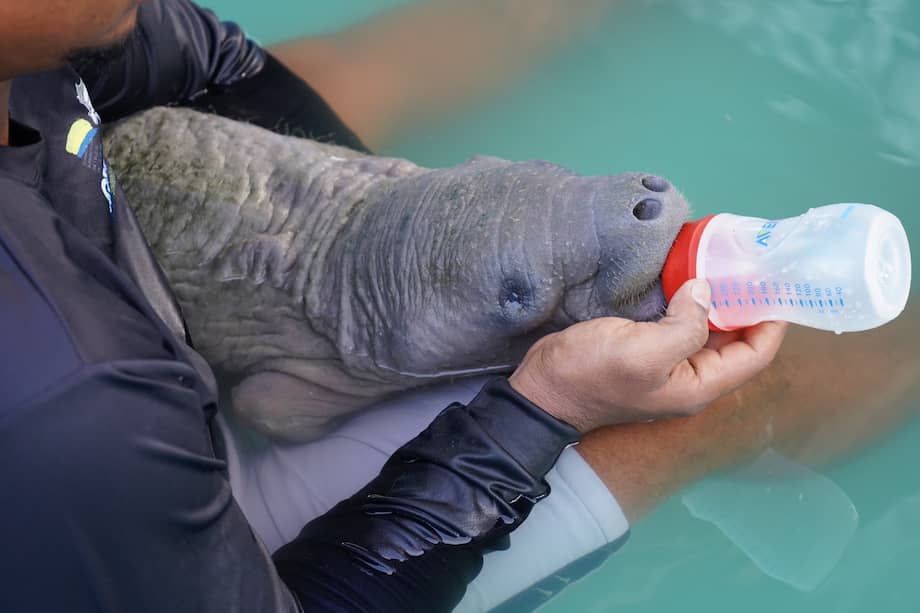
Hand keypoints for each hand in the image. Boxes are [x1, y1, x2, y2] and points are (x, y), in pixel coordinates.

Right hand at [509, 279, 787, 432]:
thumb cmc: (593, 375)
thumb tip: (706, 290)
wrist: (543, 390)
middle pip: (736, 343)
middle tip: (750, 265)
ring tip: (725, 264)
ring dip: (719, 301)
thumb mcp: (642, 352)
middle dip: (747, 306)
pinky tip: (688, 276)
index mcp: (699, 386)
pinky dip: (691, 301)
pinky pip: (682, 324)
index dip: (771, 321)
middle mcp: (691, 378)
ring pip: (708, 331)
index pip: (754, 355)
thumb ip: (684, 325)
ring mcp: (668, 365)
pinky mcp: (646, 350)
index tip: (775, 282)